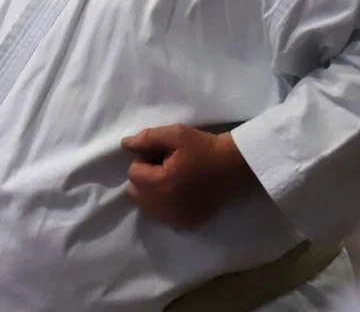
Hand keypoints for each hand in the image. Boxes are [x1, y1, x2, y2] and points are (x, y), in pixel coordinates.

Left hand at [121, 124, 258, 229]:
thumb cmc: (204, 147)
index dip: (145, 160)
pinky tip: (180, 192)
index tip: (162, 155)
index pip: (133, 173)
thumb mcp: (175, 134)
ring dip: (152, 192)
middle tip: (166, 166)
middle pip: (136, 193)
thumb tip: (124, 145)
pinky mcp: (188, 224)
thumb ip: (146, 138)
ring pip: (147, 207)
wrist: (234, 166)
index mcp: (161, 184)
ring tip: (173, 178)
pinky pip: (163, 216)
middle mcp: (166, 207)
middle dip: (145, 178)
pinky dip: (165, 205)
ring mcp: (177, 219)